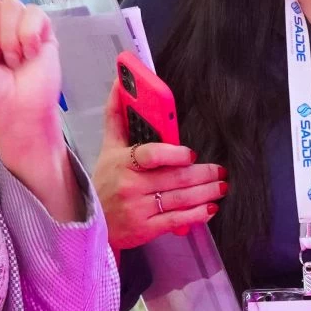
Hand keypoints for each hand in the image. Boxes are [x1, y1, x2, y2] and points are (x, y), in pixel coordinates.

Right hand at [92, 92, 224, 250]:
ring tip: (220, 186)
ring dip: (206, 192)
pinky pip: (177, 219)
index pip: (151, 155)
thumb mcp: (108, 148)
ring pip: (180, 198)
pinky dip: (196, 214)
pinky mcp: (145, 229)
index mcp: (122, 162)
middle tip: (220, 170)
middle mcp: (130, 186)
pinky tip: (209, 208)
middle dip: (203, 174)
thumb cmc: (105, 181)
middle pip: (174, 178)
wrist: (89, 222)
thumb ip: (116, 115)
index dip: (173, 154)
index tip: (190, 153)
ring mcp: (138, 209)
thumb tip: (120, 81)